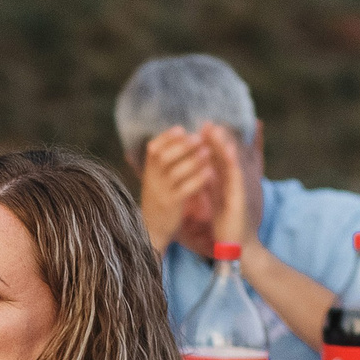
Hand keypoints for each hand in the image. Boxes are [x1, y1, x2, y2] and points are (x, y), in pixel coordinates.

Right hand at [138, 126, 214, 250]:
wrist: (152, 230)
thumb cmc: (159, 201)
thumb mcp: (155, 180)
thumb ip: (162, 164)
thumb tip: (175, 140)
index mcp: (148, 171)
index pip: (153, 149)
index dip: (166, 137)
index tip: (181, 129)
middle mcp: (152, 180)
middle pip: (164, 157)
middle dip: (182, 145)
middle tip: (199, 137)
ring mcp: (161, 192)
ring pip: (176, 172)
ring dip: (193, 159)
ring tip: (208, 151)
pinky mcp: (172, 204)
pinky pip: (185, 189)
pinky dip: (198, 179)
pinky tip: (211, 172)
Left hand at [203, 122, 259, 253]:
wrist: (237, 244)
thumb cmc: (226, 221)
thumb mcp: (216, 197)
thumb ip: (210, 182)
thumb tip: (200, 168)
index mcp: (227, 181)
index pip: (219, 158)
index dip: (211, 142)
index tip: (202, 127)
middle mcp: (235, 181)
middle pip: (226, 156)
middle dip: (217, 138)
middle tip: (207, 121)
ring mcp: (240, 187)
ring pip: (232, 161)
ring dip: (224, 144)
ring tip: (215, 129)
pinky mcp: (241, 196)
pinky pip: (236, 176)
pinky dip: (232, 161)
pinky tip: (226, 150)